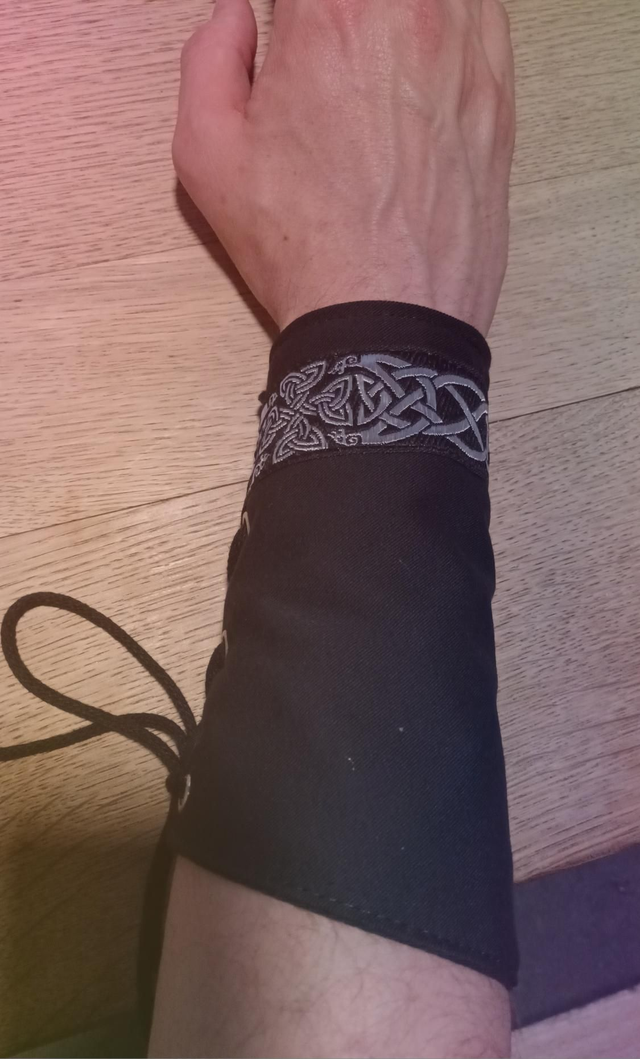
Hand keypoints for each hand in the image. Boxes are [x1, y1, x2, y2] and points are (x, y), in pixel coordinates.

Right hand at [173, 0, 514, 335]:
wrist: (384, 319)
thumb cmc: (302, 244)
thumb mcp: (207, 153)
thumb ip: (209, 56)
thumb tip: (234, 13)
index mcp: (331, 13)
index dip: (290, 7)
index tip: (282, 29)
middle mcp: (410, 13)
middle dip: (338, 11)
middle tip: (320, 46)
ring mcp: (466, 52)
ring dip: (392, 14)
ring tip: (368, 50)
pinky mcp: (499, 97)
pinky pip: (484, 13)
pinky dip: (448, 17)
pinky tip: (420, 46)